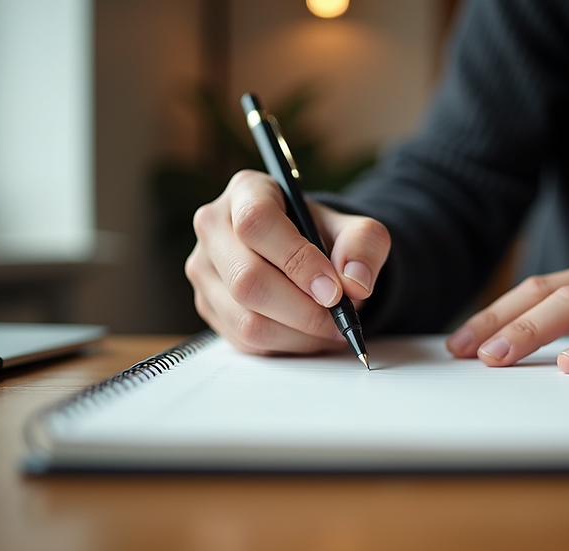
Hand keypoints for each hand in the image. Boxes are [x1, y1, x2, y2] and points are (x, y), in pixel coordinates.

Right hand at [185, 170, 390, 354]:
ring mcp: (204, 269)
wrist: (304, 255)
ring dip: (298, 334)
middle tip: (339, 317)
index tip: (333, 289)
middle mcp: (213, 226)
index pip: (257, 222)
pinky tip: (309, 333)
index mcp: (246, 191)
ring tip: (330, 328)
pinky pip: (245, 341)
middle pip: (247, 279)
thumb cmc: (323, 236)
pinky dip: (286, 345)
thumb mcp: (356, 230)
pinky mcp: (207, 305)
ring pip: (246, 319)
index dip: (297, 260)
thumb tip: (355, 282)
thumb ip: (364, 246)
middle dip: (302, 309)